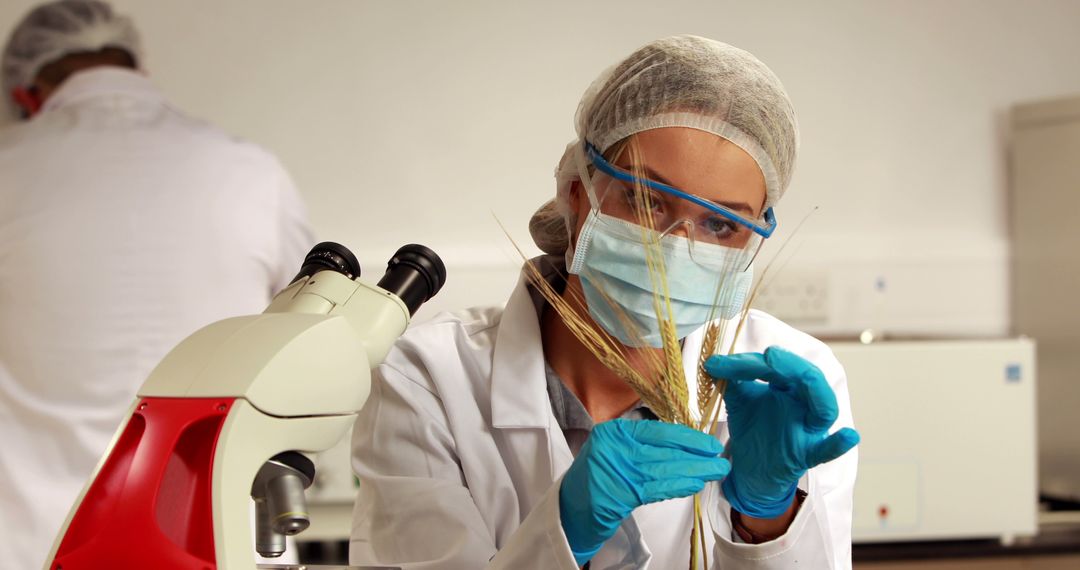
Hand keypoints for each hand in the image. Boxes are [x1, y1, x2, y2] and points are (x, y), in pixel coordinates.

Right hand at [559, 419, 729, 565]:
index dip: (687, 437)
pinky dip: (679, 486)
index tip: (708, 443)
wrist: (570, 508)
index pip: (658, 431)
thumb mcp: (614, 451)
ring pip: (665, 469)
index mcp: (614, 431)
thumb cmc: (597, 478)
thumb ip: (641, 444)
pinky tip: (695, 484)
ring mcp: (617, 470)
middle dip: (697, 454)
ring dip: (695, 471)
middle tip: (720, 458)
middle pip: (665, 450)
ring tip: (716, 472)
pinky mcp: (621, 494)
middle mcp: (614, 447)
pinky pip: (658, 488)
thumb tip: (683, 444)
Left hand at [704, 346, 859, 518]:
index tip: (718, 364)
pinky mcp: (807, 454)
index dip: (749, 363)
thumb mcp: (739, 401)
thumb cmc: (753, 430)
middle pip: (807, 378)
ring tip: (804, 376)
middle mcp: (802, 404)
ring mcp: (808, 429)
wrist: (751, 470)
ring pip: (824, 407)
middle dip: (790, 364)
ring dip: (815, 389)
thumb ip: (729, 381)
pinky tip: (849, 436)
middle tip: (768, 355)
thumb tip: (711, 362)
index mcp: (787, 387)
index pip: (776, 367)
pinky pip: (827, 450)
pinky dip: (838, 444)